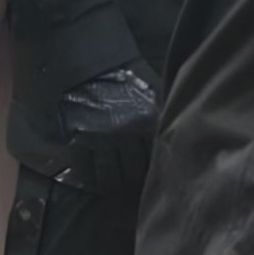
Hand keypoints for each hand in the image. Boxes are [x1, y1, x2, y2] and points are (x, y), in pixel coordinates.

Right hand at [55, 64, 159, 194]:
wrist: (89, 63)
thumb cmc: (126, 78)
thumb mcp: (153, 91)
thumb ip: (162, 114)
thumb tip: (176, 139)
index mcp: (147, 121)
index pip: (154, 160)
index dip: (155, 173)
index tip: (156, 180)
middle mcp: (124, 133)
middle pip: (133, 174)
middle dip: (134, 184)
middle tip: (135, 190)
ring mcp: (98, 139)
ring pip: (109, 179)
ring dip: (113, 187)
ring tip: (116, 191)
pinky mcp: (77, 140)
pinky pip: (85, 172)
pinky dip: (90, 182)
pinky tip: (96, 185)